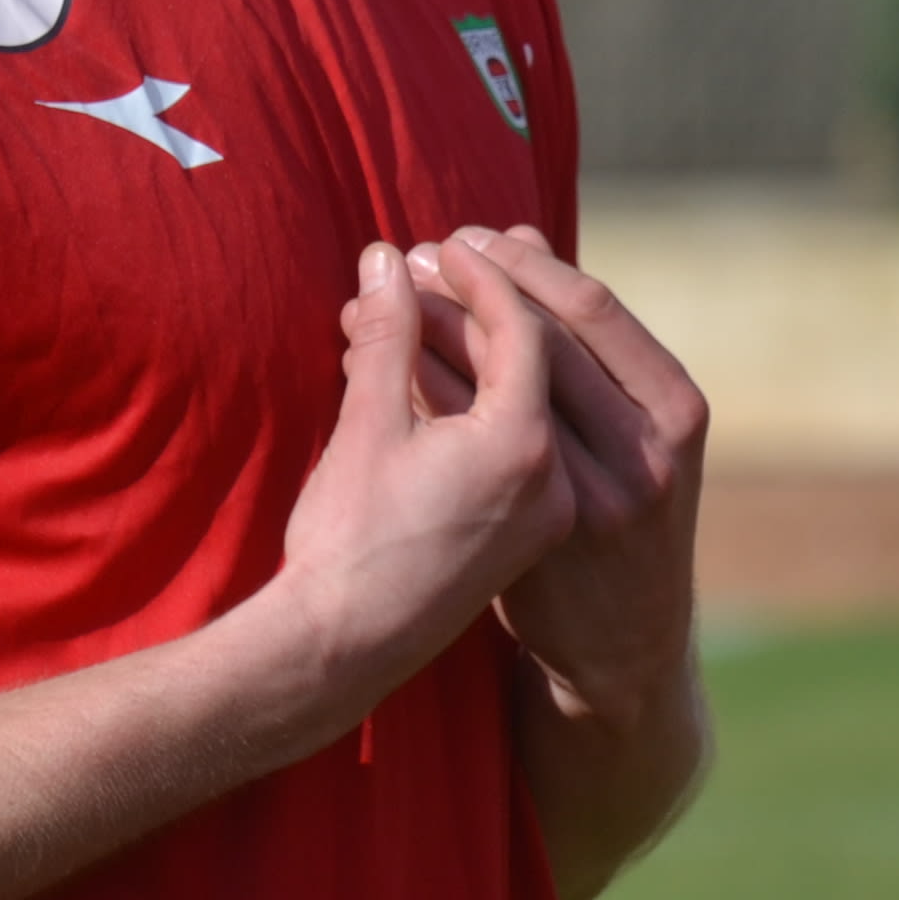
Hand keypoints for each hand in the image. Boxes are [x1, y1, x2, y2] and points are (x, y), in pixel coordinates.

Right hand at [265, 240, 576, 705]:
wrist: (343, 652)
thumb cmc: (347, 541)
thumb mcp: (365, 426)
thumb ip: (387, 335)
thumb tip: (385, 258)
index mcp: (524, 447)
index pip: (522, 329)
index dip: (480, 278)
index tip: (439, 247)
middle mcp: (555, 476)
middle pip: (542, 355)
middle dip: (492, 298)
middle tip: (445, 255)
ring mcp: (550, 506)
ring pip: (535, 396)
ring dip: (487, 342)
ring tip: (435, 297)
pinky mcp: (532, 526)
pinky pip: (529, 435)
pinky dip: (493, 391)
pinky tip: (449, 361)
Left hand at [411, 226, 707, 713]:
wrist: (624, 642)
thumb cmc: (622, 507)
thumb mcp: (632, 424)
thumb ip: (579, 338)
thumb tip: (522, 228)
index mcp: (673, 408)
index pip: (590, 308)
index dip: (522, 265)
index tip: (467, 236)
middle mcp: (639, 455)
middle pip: (538, 343)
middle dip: (467, 292)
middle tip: (415, 256)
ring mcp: (588, 501)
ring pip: (493, 395)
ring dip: (430, 339)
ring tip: (382, 301)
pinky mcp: (535, 540)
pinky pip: (464, 450)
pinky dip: (425, 401)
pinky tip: (382, 370)